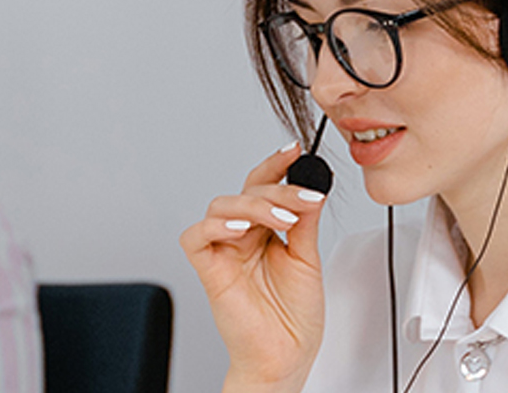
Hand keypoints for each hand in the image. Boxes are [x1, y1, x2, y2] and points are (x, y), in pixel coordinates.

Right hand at [180, 143, 328, 391]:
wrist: (286, 357)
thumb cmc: (293, 319)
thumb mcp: (308, 260)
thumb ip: (305, 223)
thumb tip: (311, 187)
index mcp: (266, 232)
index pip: (264, 187)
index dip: (277, 166)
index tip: (297, 150)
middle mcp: (243, 238)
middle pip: (245, 192)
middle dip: (276, 189)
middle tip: (302, 198)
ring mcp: (225, 252)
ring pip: (222, 206)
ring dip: (254, 205)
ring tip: (283, 220)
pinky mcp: (209, 271)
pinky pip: (196, 237)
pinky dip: (216, 226)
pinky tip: (243, 229)